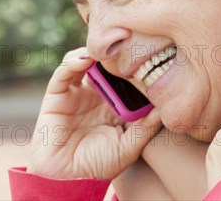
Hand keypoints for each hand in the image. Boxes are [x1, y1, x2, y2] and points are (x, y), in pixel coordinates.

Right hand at [27, 47, 162, 179]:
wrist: (68, 180)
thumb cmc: (99, 165)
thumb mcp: (129, 147)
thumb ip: (146, 128)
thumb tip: (164, 108)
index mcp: (115, 102)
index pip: (126, 76)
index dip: (135, 63)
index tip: (147, 50)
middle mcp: (97, 93)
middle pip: (107, 64)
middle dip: (116, 51)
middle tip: (128, 39)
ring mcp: (77, 92)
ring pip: (86, 61)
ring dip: (96, 52)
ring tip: (107, 48)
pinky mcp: (57, 95)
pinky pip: (64, 73)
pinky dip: (73, 62)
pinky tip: (85, 59)